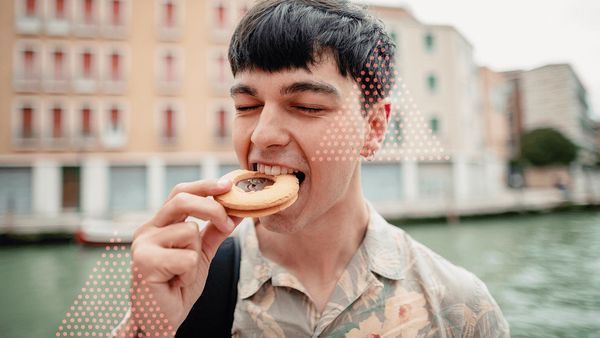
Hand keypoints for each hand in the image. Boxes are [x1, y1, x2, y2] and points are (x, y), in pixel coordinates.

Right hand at [116, 178, 241, 336]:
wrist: (161, 320)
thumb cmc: (178, 286)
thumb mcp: (201, 254)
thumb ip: (215, 231)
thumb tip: (237, 209)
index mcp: (159, 224)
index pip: (180, 192)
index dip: (205, 185)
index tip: (228, 185)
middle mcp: (147, 229)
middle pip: (183, 200)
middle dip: (212, 209)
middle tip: (228, 225)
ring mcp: (142, 244)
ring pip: (190, 233)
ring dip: (196, 257)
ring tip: (182, 273)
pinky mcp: (143, 261)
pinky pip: (186, 257)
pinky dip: (189, 274)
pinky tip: (176, 283)